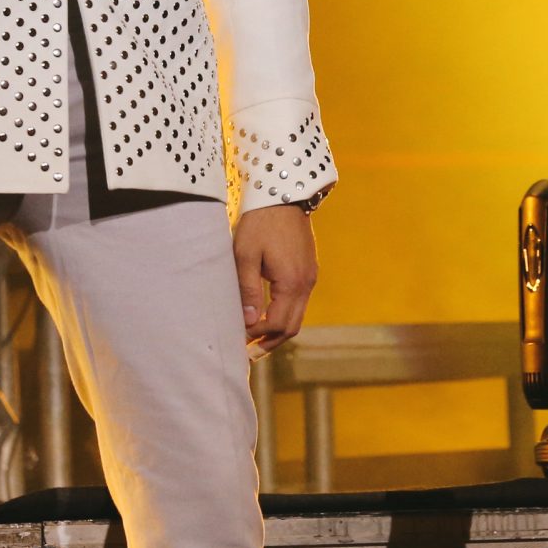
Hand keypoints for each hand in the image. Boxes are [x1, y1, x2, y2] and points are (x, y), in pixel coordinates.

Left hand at [233, 204, 317, 353]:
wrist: (283, 194)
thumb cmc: (260, 223)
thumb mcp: (245, 255)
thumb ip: (247, 290)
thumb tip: (248, 322)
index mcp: (291, 282)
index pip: (277, 324)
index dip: (257, 336)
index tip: (237, 338)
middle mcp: (306, 283)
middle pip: (291, 327)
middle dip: (270, 342)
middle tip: (248, 353)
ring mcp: (310, 277)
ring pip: (297, 316)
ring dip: (277, 330)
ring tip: (254, 338)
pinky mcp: (308, 269)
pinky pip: (298, 302)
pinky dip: (283, 314)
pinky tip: (266, 313)